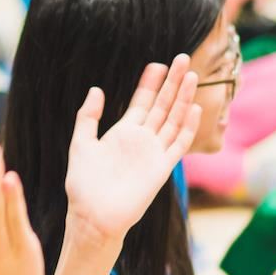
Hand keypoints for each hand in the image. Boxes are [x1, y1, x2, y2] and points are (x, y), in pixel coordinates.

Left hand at [65, 57, 199, 244]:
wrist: (93, 216)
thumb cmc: (83, 185)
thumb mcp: (81, 144)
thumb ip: (88, 117)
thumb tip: (97, 89)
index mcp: (123, 132)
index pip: (141, 102)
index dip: (150, 83)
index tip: (157, 64)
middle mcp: (142, 140)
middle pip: (162, 105)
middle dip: (172, 82)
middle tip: (181, 58)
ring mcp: (154, 153)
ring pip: (174, 119)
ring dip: (183, 98)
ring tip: (190, 75)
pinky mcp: (162, 168)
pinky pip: (179, 144)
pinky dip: (188, 128)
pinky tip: (194, 109)